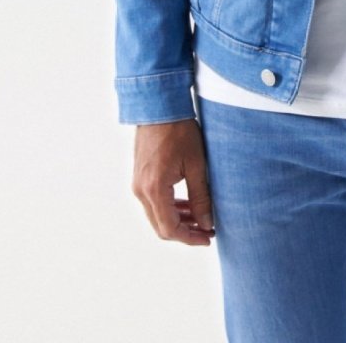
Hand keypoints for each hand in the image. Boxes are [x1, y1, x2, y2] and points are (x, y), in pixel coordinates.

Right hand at [132, 118, 214, 245]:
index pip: (170, 229)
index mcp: (155, 189)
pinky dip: (169, 208)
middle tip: (207, 230)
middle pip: (161, 226)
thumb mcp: (196, 164)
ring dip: (178, 220)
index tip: (208, 237)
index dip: (190, 238)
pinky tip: (187, 204)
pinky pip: (153, 202)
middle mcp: (141, 191)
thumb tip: (207, 223)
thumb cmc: (180, 131)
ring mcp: (137, 184)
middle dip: (185, 232)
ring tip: (201, 218)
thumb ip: (201, 197)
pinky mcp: (139, 177)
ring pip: (157, 215)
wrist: (159, 107)